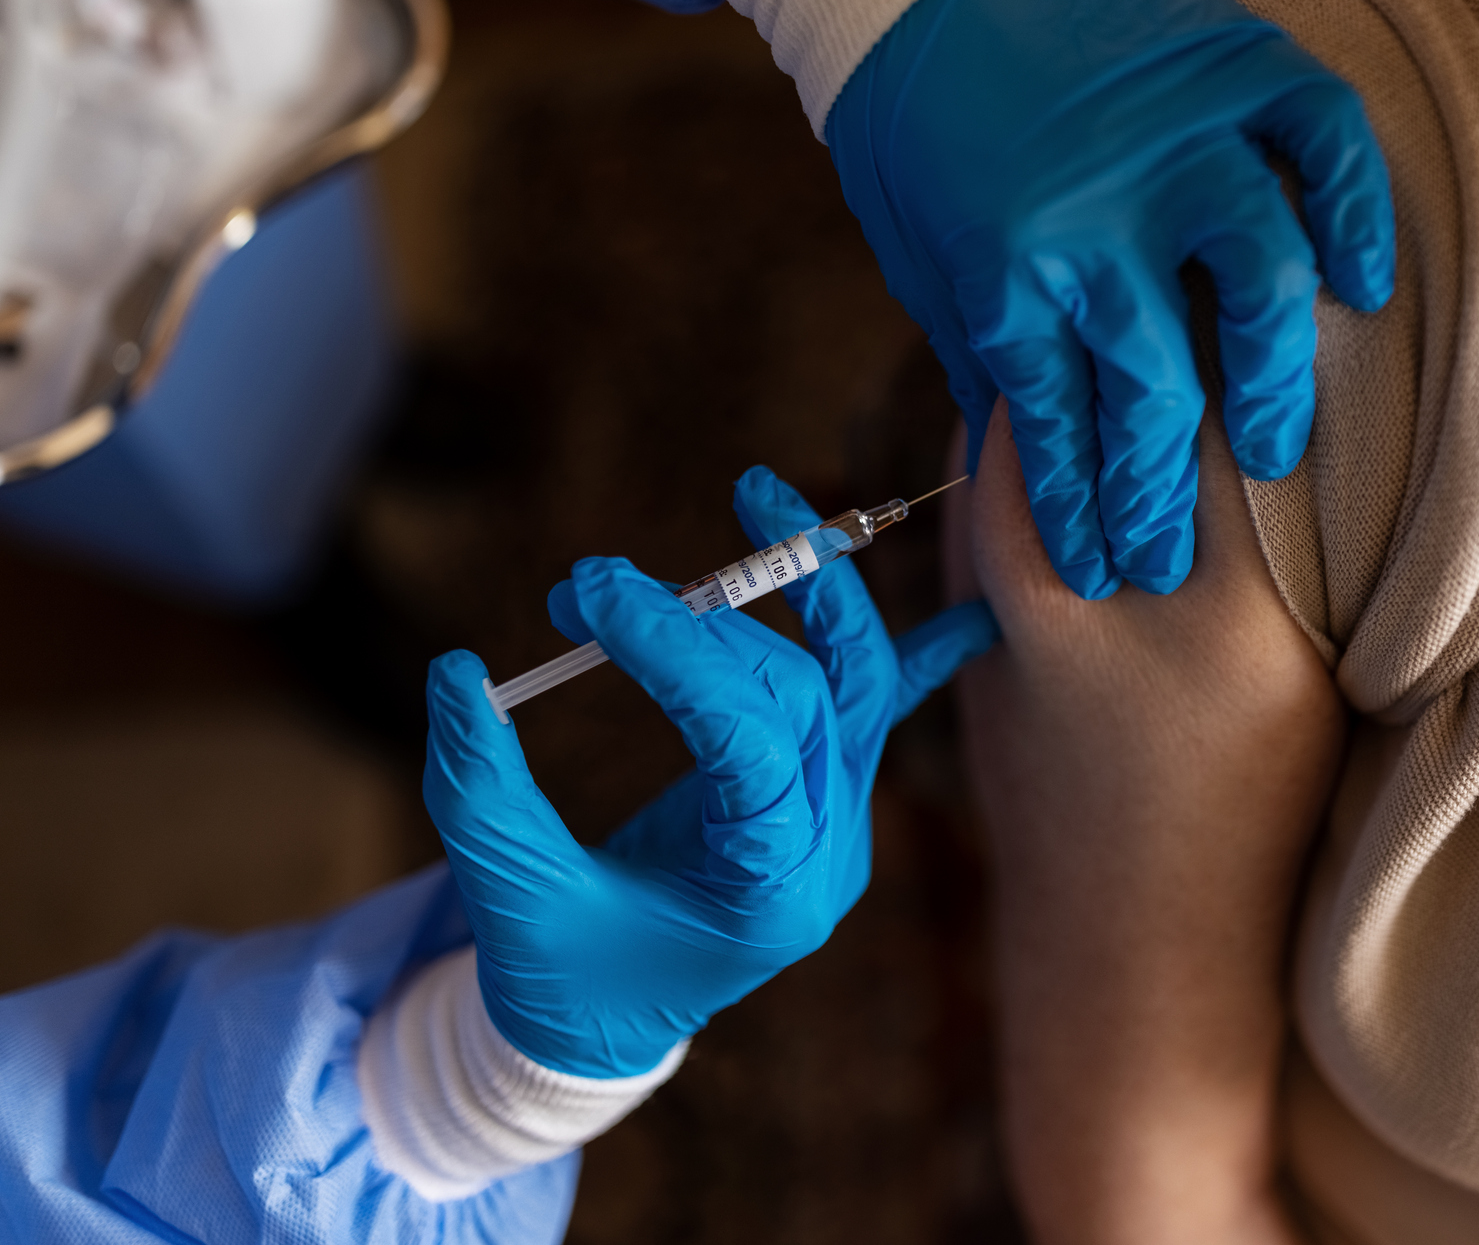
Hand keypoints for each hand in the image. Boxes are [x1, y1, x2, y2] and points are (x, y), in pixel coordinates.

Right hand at [422, 466, 999, 1076]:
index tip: (591, 594)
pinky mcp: (823, 795)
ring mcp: (838, 823)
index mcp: (766, 895)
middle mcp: (826, 854)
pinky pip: (883, 709)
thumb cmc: (557, 975)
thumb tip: (453, 671)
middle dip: (698, 624)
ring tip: (755, 493)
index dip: (677, 654)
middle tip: (587, 587)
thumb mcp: (506, 898)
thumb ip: (478, 791)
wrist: (604, 1031)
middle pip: (799, 695)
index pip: (748, 741)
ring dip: (807, 588)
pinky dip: (929, 653)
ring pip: (849, 681)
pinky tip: (979, 610)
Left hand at [827, 0, 1394, 600]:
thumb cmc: (905, 112)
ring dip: (1273, 388)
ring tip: (1273, 455)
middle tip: (1175, 557)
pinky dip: (1354, 210)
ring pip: (1259, 293)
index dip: (1086, 515)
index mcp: (1004, 273)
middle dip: (1167, 501)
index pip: (1062, 432)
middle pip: (1161, 399)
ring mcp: (1171, 143)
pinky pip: (1321, 143)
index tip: (1105, 568)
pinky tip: (1358, 283)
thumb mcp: (920, 252)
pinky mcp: (1226, 65)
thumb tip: (1030, 450)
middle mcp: (1095, 223)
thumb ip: (986, 347)